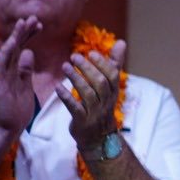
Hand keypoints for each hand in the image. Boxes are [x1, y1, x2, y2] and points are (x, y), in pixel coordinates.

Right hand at [0, 17, 41, 138]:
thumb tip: (29, 52)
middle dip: (23, 31)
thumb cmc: (15, 110)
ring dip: (15, 37)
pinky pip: (0, 66)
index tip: (39, 25)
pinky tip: (13, 42)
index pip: (20, 48)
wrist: (5, 129)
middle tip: (34, 18)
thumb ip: (25, 69)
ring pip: (6, 52)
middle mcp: (2, 70)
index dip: (28, 36)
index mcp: (10, 70)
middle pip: (14, 46)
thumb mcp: (25, 85)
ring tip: (23, 23)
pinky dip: (5, 53)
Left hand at [59, 40, 127, 156]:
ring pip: (88, 94)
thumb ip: (114, 64)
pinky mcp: (82, 121)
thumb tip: (121, 42)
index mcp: (113, 91)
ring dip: (76, 79)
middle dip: (88, 69)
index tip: (90, 53)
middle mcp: (106, 101)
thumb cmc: (102, 106)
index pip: (112, 75)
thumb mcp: (110, 86)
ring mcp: (94, 112)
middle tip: (74, 56)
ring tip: (65, 67)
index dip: (102, 64)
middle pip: (100, 83)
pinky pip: (75, 108)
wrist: (98, 137)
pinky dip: (66, 97)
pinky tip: (58, 87)